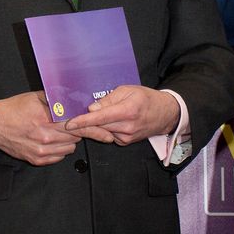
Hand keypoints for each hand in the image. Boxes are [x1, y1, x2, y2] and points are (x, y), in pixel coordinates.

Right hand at [0, 92, 80, 165]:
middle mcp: (44, 136)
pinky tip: (54, 142)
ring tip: (62, 133)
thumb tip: (71, 99)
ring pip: (70, 147)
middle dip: (75, 129)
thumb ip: (54, 99)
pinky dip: (60, 150)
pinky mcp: (37, 159)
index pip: (74, 121)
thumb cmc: (13, 111)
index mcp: (44, 118)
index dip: (78, 118)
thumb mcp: (34, 98)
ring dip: (69, 140)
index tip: (79, 116)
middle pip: (75, 135)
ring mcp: (41, 149)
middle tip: (71, 124)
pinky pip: (60, 157)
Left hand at [63, 85, 179, 144]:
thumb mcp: (127, 90)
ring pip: (102, 132)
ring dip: (95, 125)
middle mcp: (127, 127)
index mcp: (127, 111)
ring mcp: (127, 137)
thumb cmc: (146, 98)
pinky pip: (109, 136)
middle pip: (98, 127)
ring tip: (92, 117)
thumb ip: (108, 99)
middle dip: (84, 123)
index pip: (100, 118)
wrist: (165, 114)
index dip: (83, 121)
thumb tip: (91, 108)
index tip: (69, 124)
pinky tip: (108, 122)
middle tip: (70, 118)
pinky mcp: (126, 142)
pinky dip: (104, 129)